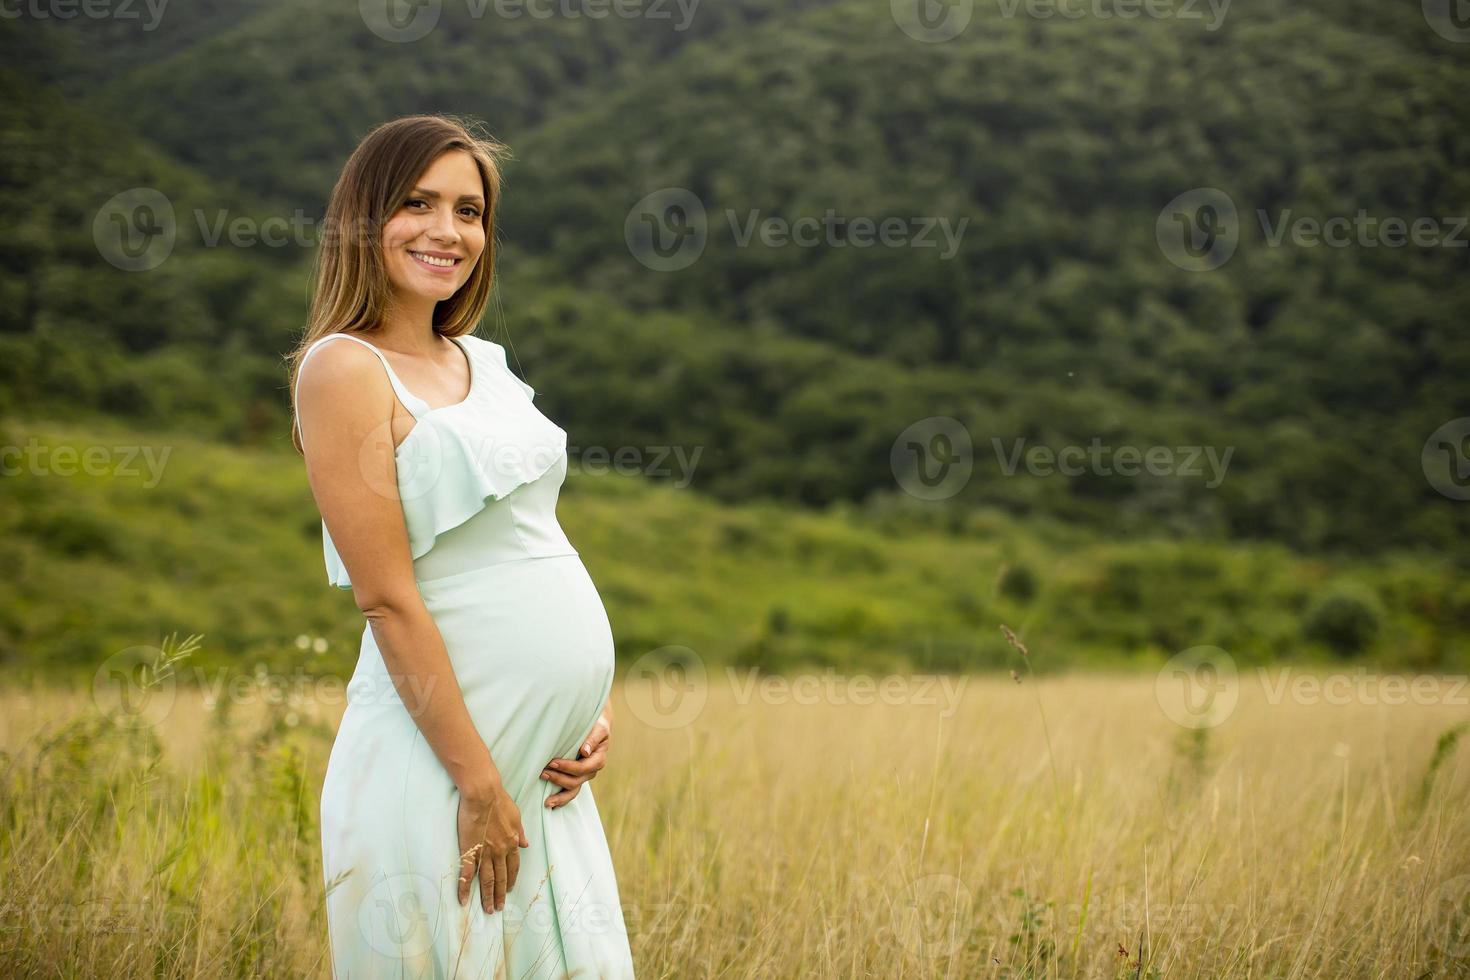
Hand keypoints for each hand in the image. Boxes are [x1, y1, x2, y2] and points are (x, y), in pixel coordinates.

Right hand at [456, 778, 527, 912]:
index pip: (513, 867)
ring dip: (488, 896)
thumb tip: (526, 844)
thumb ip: (520, 832)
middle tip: (498, 908)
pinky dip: (465, 889)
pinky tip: (464, 900)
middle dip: (500, 894)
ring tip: (488, 910)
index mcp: (511, 842)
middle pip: (501, 878)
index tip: (509, 889)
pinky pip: (467, 874)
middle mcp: (500, 851)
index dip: (511, 879)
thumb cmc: (500, 801)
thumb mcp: (516, 816)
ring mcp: (485, 853)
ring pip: (487, 880)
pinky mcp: (469, 851)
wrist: (483, 794)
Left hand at [541, 710, 610, 808]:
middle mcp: (592, 770)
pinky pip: (570, 792)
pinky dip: (561, 799)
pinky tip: (550, 804)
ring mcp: (583, 776)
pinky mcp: (576, 778)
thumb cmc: (596, 725)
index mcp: (598, 759)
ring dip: (559, 796)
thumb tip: (585, 751)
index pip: (583, 767)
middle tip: (543, 773)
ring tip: (546, 800)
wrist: (595, 726)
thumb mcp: (598, 728)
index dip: (568, 767)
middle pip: (576, 781)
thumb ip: (592, 739)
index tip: (552, 762)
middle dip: (559, 779)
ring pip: (573, 791)